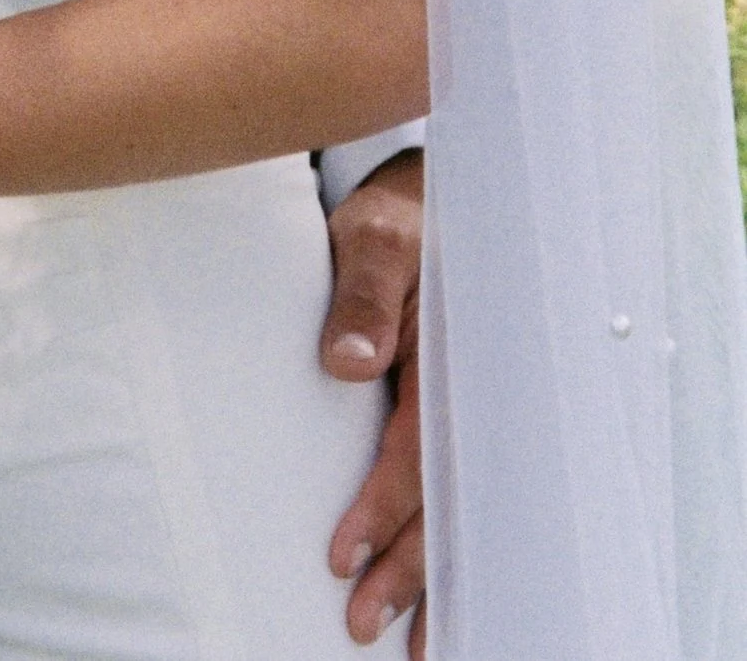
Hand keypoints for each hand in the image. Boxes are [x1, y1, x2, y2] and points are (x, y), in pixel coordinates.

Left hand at [322, 151, 424, 650]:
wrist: (434, 199)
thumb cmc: (400, 216)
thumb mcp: (374, 238)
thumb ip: (362, 296)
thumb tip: (346, 364)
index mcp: (455, 359)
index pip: (420, 453)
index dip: (385, 509)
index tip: (342, 557)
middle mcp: (472, 394)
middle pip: (446, 499)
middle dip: (410, 570)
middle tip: (364, 625)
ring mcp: (472, 409)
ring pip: (460, 507)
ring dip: (434, 575)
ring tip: (412, 640)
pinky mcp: (461, 414)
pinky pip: (462, 487)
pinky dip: (453, 543)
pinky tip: (440, 591)